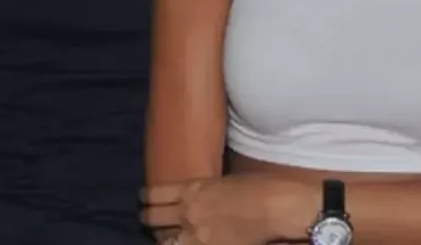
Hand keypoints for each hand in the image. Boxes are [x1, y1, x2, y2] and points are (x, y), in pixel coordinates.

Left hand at [141, 175, 304, 244]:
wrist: (277, 207)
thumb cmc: (260, 187)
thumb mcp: (224, 182)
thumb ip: (205, 191)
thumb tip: (197, 198)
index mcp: (192, 188)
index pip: (154, 194)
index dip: (145, 198)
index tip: (143, 200)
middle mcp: (187, 211)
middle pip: (152, 219)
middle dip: (148, 220)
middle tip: (149, 221)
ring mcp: (195, 235)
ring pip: (164, 242)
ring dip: (164, 239)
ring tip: (165, 239)